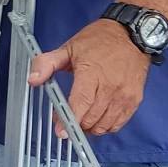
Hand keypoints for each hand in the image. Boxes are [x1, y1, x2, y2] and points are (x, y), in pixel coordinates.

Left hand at [28, 19, 151, 135]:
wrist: (132, 34)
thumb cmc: (99, 41)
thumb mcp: (68, 48)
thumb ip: (47, 64)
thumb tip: (33, 80)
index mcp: (91, 73)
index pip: (80, 103)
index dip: (69, 120)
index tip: (61, 132)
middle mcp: (110, 86)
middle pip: (91, 118)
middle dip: (76, 124)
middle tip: (67, 119)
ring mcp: (125, 94)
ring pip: (105, 124)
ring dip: (91, 127)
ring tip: (82, 119)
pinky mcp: (135, 99)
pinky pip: (119, 123)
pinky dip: (106, 126)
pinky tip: (98, 119)